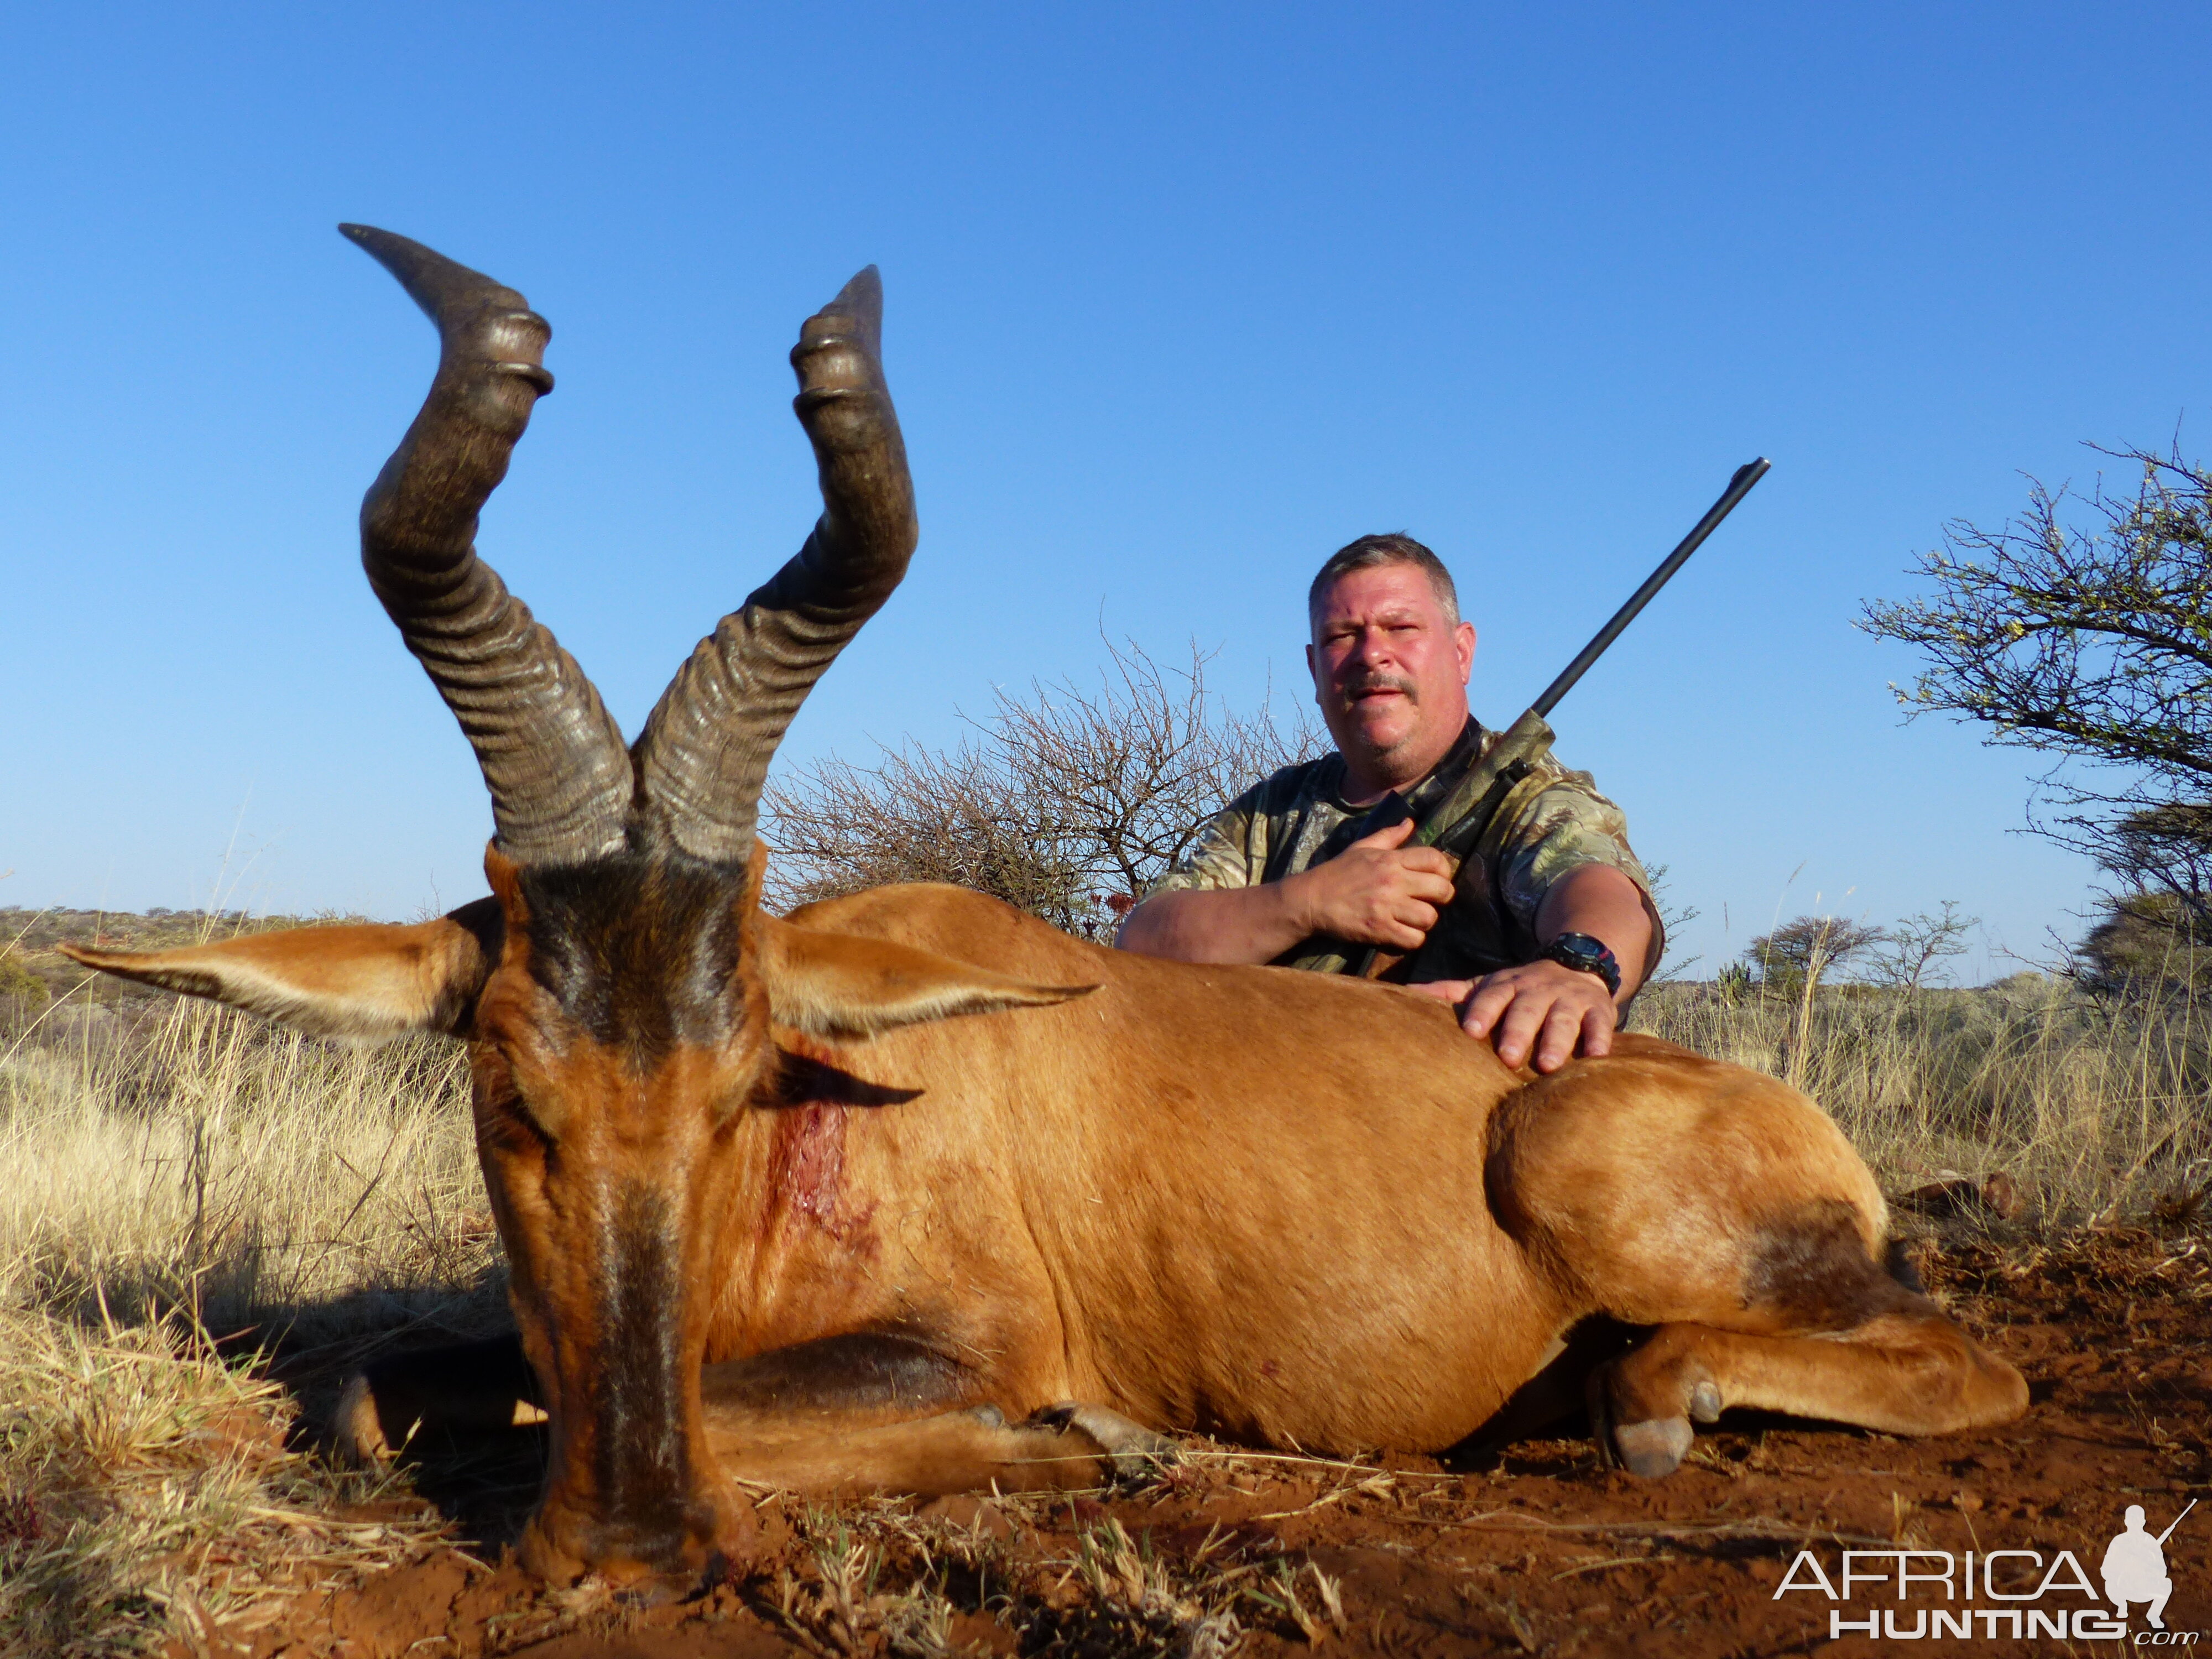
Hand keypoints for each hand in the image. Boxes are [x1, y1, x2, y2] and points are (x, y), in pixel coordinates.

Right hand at [1287, 818, 1456, 949]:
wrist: (1311, 900)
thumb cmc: (1337, 873)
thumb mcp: (1362, 848)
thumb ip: (1389, 836)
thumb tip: (1410, 822)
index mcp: (1390, 859)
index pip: (1435, 859)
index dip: (1444, 870)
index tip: (1437, 879)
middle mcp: (1392, 881)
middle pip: (1441, 889)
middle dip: (1442, 897)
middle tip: (1431, 901)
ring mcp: (1387, 906)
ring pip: (1430, 917)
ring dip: (1425, 921)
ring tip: (1414, 919)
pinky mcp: (1379, 929)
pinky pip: (1414, 939)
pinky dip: (1412, 939)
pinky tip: (1402, 933)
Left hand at [1411, 959, 1617, 1073]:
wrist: (1577, 967)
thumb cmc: (1521, 990)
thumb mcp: (1488, 986)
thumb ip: (1451, 994)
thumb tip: (1405, 996)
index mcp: (1507, 984)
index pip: (1491, 996)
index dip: (1482, 1011)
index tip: (1471, 1031)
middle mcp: (1537, 989)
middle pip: (1526, 1008)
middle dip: (1518, 1031)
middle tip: (1508, 1057)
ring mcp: (1569, 999)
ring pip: (1563, 1018)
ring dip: (1556, 1039)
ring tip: (1548, 1064)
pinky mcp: (1598, 1010)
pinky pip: (1601, 1024)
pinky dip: (1600, 1039)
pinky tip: (1596, 1056)